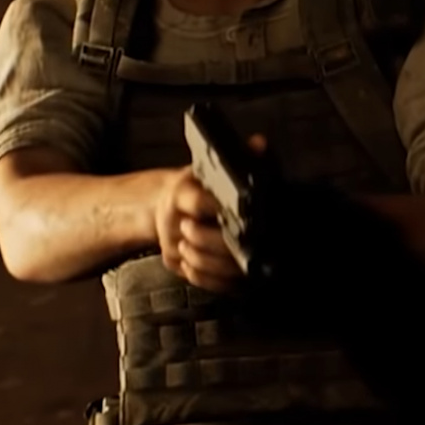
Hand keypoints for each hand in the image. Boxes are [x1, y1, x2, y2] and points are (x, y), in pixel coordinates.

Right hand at [151, 134, 268, 293]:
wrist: (165, 206)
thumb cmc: (196, 186)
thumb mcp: (213, 167)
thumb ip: (240, 156)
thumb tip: (259, 143)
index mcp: (181, 193)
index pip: (197, 202)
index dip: (218, 210)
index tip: (245, 216)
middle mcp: (172, 220)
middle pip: (200, 237)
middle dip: (227, 243)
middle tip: (252, 243)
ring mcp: (172, 244)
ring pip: (198, 262)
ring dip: (226, 265)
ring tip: (249, 261)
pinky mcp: (174, 263)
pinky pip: (197, 278)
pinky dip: (219, 281)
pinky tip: (239, 277)